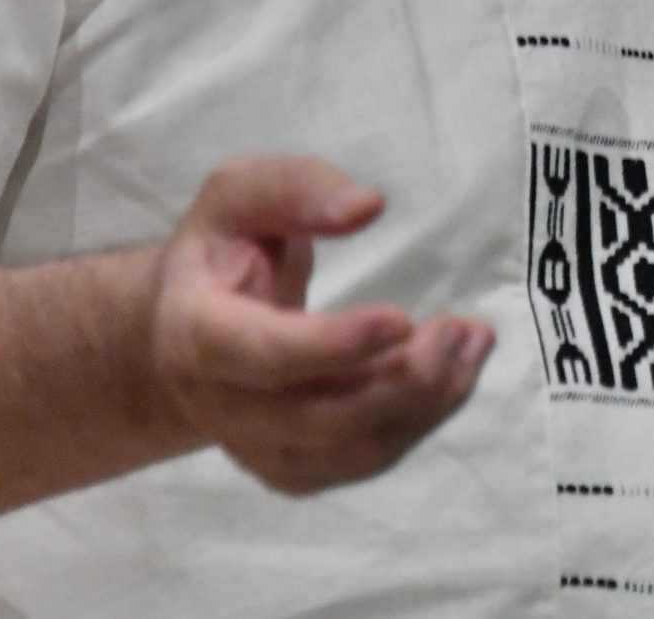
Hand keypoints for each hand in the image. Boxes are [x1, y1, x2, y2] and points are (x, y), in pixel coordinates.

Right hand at [146, 155, 493, 495]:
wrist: (180, 327)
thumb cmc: (220, 248)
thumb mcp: (238, 193)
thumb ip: (294, 187)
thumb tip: (366, 207)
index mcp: (195, 333)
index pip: (263, 355)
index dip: (333, 345)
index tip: (403, 317)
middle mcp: (220, 405)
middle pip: (315, 420)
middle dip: (399, 382)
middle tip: (461, 329)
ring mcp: (254, 446)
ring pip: (348, 452)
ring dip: (424, 406)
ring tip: (473, 343)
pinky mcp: (291, 465)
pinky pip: (360, 462)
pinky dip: (417, 423)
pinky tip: (453, 373)